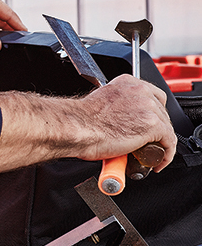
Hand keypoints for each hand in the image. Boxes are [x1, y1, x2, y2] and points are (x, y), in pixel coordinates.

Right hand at [0, 75, 176, 174]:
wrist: (76, 128)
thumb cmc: (80, 120)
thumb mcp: (101, 103)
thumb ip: (116, 107)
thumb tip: (119, 122)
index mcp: (127, 82)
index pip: (152, 95)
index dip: (153, 113)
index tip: (149, 125)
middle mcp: (140, 91)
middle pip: (161, 111)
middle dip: (156, 129)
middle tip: (147, 143)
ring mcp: (148, 107)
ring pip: (166, 127)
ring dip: (160, 142)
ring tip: (149, 155)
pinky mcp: (152, 125)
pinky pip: (169, 142)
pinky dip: (166, 154)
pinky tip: (158, 162)